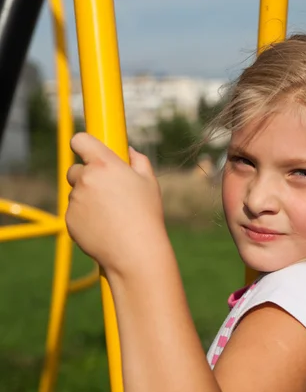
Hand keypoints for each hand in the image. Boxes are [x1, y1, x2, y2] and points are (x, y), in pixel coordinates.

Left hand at [66, 132, 166, 277]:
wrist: (134, 250)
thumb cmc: (146, 215)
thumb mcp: (149, 183)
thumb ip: (138, 161)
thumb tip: (129, 151)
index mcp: (105, 164)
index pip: (80, 140)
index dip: (83, 144)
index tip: (88, 150)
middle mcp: (86, 179)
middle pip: (76, 169)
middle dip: (88, 177)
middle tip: (108, 192)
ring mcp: (75, 199)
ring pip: (76, 193)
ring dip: (88, 199)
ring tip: (111, 215)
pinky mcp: (69, 219)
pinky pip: (75, 212)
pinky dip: (85, 217)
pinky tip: (104, 226)